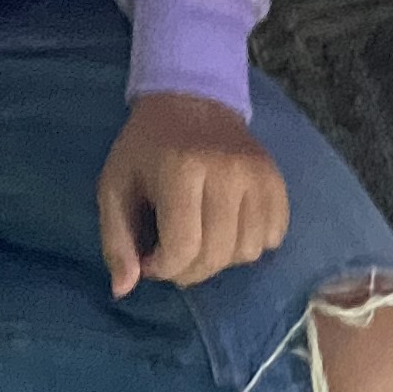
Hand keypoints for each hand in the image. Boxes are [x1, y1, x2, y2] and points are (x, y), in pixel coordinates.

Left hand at [99, 95, 289, 293]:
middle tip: (174, 253)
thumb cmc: (148, 148)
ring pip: (247, 253)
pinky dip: (250, 244)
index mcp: (182, 170)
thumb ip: (116, 240)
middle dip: (190, 269)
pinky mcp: (277, 182)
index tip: (151, 258)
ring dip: (221, 258)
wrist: (191, 100)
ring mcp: (257, 177)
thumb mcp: (115, 187)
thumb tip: (123, 290)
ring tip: (202, 237)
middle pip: (217, 255)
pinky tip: (228, 227)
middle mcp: (227, 172)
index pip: (184, 249)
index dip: (164, 268)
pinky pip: (272, 238)